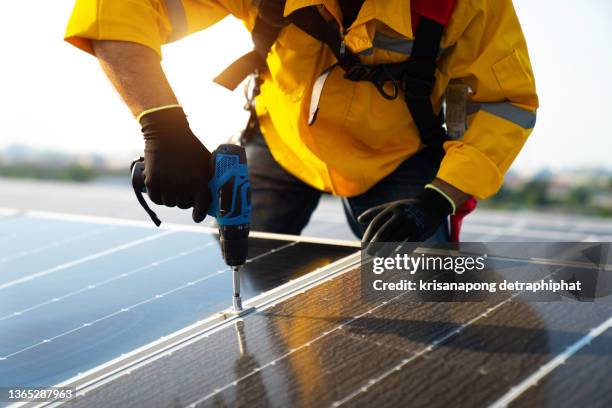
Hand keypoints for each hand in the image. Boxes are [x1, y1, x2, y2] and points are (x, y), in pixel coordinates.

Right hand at [140, 106, 211, 222]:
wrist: (167, 133)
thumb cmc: (189, 146)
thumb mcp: (205, 161)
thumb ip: (209, 177)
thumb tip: (217, 192)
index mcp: (199, 181)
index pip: (201, 206)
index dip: (199, 214)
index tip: (197, 217)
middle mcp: (183, 186)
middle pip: (183, 205)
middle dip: (185, 200)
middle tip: (184, 192)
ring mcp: (167, 185)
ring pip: (170, 203)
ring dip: (171, 199)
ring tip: (172, 188)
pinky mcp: (152, 182)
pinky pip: (156, 199)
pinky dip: (159, 196)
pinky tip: (162, 190)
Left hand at [358, 188, 453, 254]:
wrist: (431, 206)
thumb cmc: (406, 209)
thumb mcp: (391, 206)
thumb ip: (375, 212)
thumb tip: (359, 220)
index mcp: (392, 209)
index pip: (376, 223)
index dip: (368, 235)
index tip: (363, 245)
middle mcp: (401, 215)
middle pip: (383, 233)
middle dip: (374, 245)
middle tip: (369, 253)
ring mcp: (412, 224)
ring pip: (395, 241)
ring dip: (385, 251)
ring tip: (379, 257)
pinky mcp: (421, 232)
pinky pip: (409, 245)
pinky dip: (401, 252)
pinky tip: (395, 257)